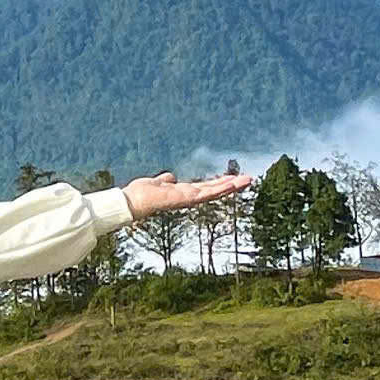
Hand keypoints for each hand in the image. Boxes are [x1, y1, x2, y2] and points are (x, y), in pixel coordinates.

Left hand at [122, 169, 252, 220]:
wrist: (131, 202)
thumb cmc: (141, 194)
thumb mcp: (157, 184)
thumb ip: (164, 181)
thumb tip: (169, 177)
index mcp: (182, 192)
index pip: (204, 187)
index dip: (218, 183)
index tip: (232, 178)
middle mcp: (188, 197)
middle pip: (213, 190)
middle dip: (230, 185)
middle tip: (248, 179)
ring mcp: (188, 199)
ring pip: (214, 192)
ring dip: (230, 186)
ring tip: (246, 180)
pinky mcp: (186, 199)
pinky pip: (205, 194)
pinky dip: (219, 189)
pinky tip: (230, 184)